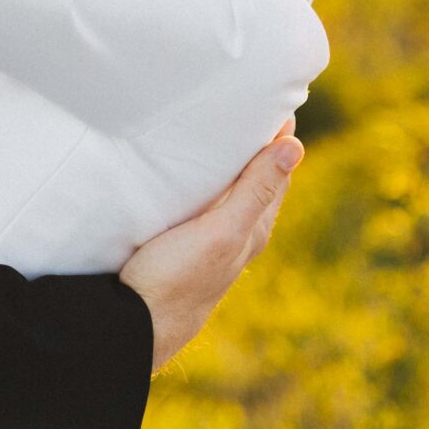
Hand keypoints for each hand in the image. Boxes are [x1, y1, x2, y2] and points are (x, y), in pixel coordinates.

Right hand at [119, 121, 302, 372]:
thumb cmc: (177, 280)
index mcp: (253, 229)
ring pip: (225, 195)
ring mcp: (206, 243)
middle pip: (253, 181)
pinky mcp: (178, 247)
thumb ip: (255, 191)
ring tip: (215, 128)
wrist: (132, 329)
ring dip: (224, 164)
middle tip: (245, 102)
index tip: (274, 99)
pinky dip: (200, 183)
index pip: (276, 172)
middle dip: (253, 146)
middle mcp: (235, 236)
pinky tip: (182, 175)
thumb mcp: (221, 231)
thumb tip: (295, 146)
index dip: (278, 138)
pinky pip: (199, 206)